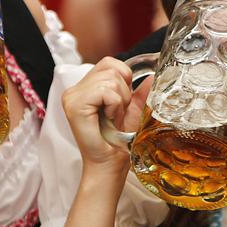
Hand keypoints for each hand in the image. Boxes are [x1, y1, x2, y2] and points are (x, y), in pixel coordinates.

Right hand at [61, 57, 147, 172]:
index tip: (122, 103)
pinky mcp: (74, 105)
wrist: (110, 164)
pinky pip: (105, 91)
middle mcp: (75, 88)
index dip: (124, 79)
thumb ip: (141, 91)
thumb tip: (153, 75)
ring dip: (120, 101)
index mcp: (86, 86)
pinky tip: (109, 119)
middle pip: (112, 68)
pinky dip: (114, 105)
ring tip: (113, 117)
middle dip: (124, 91)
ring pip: (110, 79)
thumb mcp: (134, 110)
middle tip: (117, 113)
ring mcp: (72, 96)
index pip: (109, 62)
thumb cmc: (118, 141)